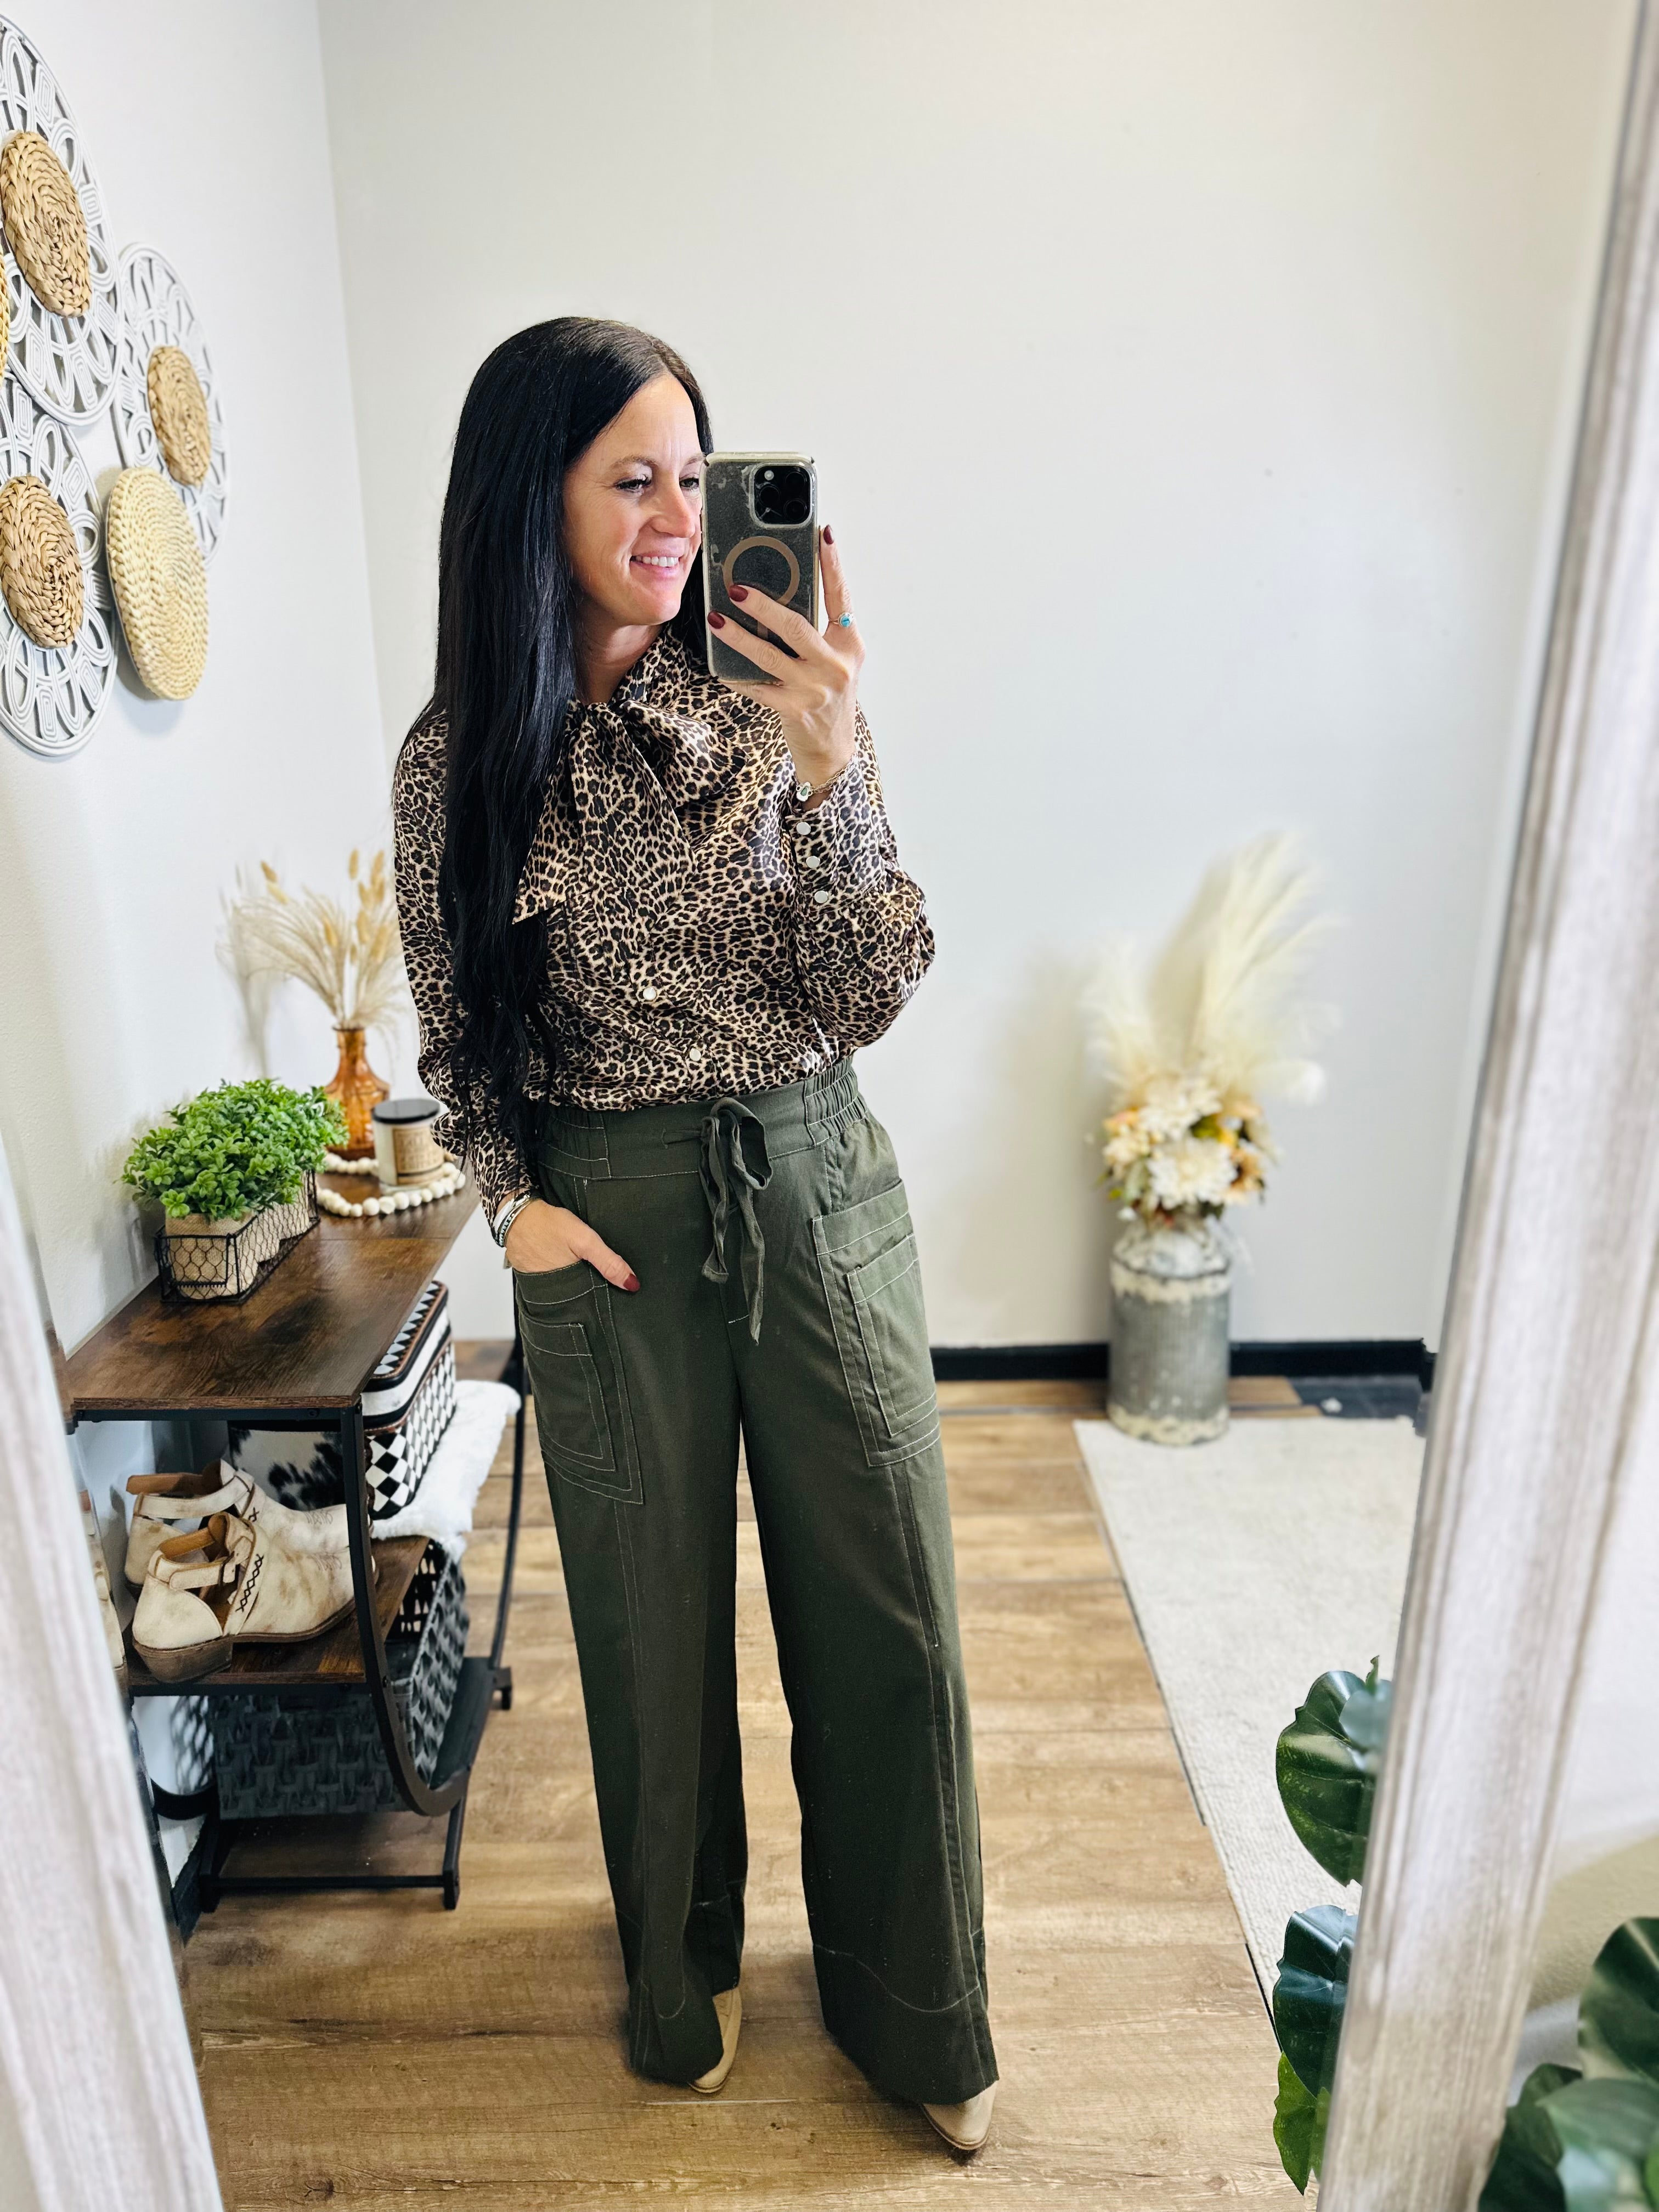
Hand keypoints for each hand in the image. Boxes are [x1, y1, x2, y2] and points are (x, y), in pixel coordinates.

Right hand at [506, 1199, 638, 1289]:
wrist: (516, 1212)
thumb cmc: (549, 1225)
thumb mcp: (585, 1241)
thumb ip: (608, 1262)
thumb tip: (632, 1284)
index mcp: (563, 1290)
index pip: (587, 1304)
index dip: (600, 1299)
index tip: (614, 1296)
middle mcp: (548, 1292)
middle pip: (574, 1297)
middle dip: (587, 1290)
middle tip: (599, 1278)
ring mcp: (535, 1283)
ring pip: (561, 1287)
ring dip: (571, 1281)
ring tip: (581, 1269)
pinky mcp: (528, 1272)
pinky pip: (547, 1277)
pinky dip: (556, 1272)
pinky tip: (562, 1262)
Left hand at [708, 526, 862, 803]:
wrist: (833, 748)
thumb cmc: (830, 695)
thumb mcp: (837, 660)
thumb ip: (821, 631)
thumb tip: (784, 592)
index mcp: (850, 645)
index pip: (841, 598)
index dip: (832, 565)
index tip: (822, 533)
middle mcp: (836, 666)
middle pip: (796, 626)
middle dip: (764, 605)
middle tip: (738, 588)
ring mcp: (814, 689)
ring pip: (769, 655)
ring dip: (738, 636)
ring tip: (716, 618)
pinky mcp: (793, 709)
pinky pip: (757, 686)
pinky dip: (735, 674)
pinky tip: (718, 662)